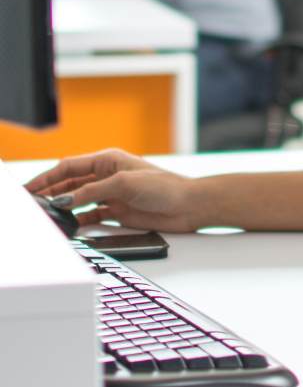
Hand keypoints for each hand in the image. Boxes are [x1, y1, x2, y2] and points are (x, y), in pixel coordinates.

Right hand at [25, 148, 200, 232]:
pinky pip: (91, 215)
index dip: (48, 176)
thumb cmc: (164, 186)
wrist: (187, 206)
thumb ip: (92, 192)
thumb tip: (65, 200)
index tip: (31, 188)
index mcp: (109, 160)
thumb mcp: (124, 184)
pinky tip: (68, 225)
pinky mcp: (117, 211)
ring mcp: (111, 194)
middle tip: (32, 204)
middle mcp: (108, 176)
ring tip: (46, 216)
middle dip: (51, 192)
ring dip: (63, 207)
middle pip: (70, 183)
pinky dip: (78, 220)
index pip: (70, 166)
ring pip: (78, 199)